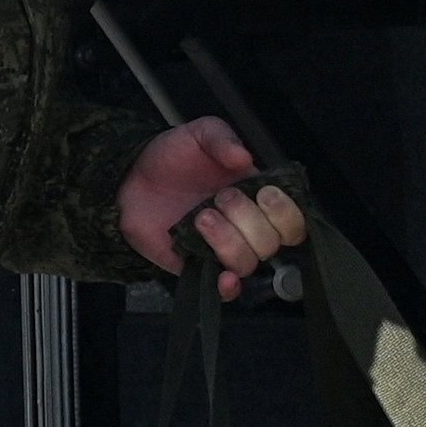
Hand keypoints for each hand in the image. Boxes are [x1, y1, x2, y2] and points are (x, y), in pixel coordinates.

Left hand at [118, 119, 307, 297]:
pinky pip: (224, 291)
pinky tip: (221, 276)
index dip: (286, 213)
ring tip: (199, 218)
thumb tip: (245, 157)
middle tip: (218, 198)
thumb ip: (221, 138)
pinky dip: (228, 288)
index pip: (293, 221)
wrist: (132, 177)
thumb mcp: (199, 134)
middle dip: (247, 220)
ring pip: (247, 263)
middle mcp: (247, 228)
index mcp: (258, 198)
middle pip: (271, 243)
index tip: (263, 194)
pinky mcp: (196, 267)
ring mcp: (222, 250)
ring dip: (227, 242)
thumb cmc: (174, 157)